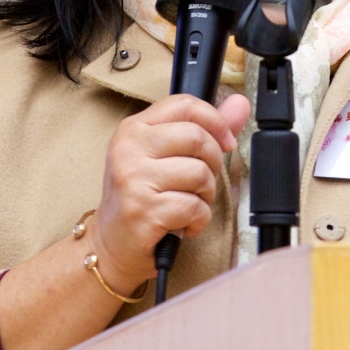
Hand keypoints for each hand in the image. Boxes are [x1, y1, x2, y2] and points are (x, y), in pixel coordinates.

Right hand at [87, 92, 251, 291]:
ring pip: (199, 173)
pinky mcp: (142, 210)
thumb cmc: (140, 198)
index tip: (225, 141)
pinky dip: (199, 219)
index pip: (184, 105)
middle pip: (197, 137)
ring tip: (189, 203)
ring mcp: (133, 179)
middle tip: (201, 182)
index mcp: (134, 129)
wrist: (111, 244)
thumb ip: (204, 129)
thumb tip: (239, 104)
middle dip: (213, 163)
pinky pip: (194, 206)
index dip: (215, 121)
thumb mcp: (165, 156)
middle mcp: (129, 149)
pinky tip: (185, 223)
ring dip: (206, 194)